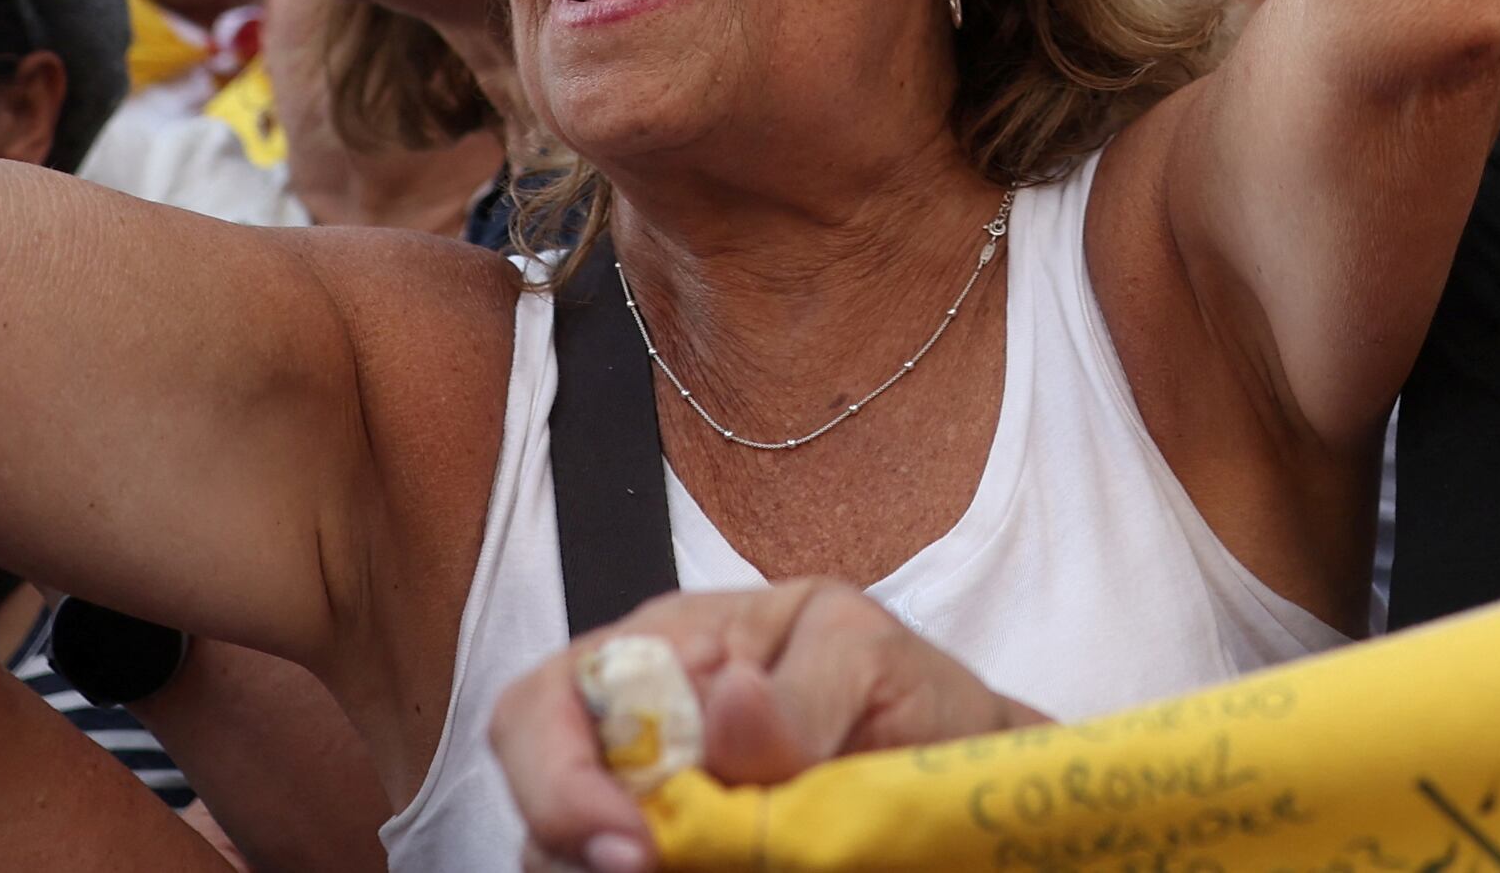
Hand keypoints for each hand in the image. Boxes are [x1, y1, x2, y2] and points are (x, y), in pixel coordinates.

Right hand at [491, 582, 1044, 872]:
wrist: (959, 777)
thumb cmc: (912, 700)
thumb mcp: (877, 668)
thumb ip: (809, 692)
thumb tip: (727, 701)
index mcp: (674, 648)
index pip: (550, 700)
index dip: (562, 777)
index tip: (633, 846)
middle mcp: (638, 728)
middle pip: (539, 796)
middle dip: (576, 843)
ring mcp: (649, 804)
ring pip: (567, 859)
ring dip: (630, 872)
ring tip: (725, 871)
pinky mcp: (676, 856)